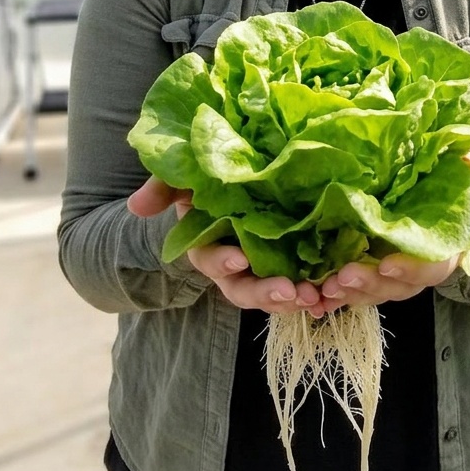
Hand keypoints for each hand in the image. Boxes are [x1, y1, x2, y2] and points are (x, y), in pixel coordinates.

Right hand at [126, 176, 321, 314]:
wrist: (236, 172)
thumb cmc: (206, 175)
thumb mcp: (182, 175)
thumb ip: (163, 186)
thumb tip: (137, 206)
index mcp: (207, 243)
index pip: (209, 258)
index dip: (221, 262)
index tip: (238, 258)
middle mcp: (235, 261)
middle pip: (244, 287)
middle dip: (264, 294)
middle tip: (288, 293)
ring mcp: (264, 263)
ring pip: (275, 290)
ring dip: (293, 298)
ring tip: (313, 298)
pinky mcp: (293, 258)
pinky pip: (304, 280)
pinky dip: (316, 291)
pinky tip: (333, 294)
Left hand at [313, 152, 469, 316]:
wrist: (438, 194)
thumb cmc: (455, 183)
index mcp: (445, 247)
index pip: (432, 267)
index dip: (411, 269)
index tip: (386, 264)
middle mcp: (417, 266)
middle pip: (397, 286)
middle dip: (370, 286)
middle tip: (342, 277)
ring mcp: (392, 270)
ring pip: (373, 292)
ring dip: (348, 294)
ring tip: (322, 289)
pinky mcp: (369, 267)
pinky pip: (353, 289)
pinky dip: (333, 298)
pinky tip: (311, 299)